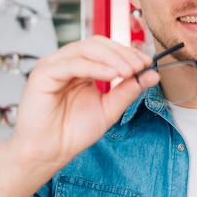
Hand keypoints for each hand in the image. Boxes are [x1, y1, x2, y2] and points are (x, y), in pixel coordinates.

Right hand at [8, 36, 158, 170]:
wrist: (50, 152)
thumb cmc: (73, 132)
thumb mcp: (110, 108)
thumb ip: (129, 90)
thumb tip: (152, 75)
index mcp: (82, 68)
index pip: (107, 49)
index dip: (128, 53)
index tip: (147, 63)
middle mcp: (67, 62)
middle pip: (97, 44)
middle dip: (122, 54)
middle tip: (140, 66)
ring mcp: (54, 65)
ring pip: (86, 49)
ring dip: (112, 58)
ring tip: (129, 71)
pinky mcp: (44, 72)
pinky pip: (73, 64)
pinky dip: (95, 67)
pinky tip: (112, 75)